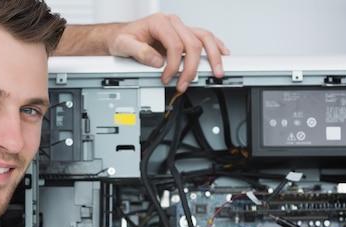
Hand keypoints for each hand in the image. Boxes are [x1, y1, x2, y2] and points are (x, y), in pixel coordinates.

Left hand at [107, 13, 229, 91]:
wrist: (122, 36)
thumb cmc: (123, 39)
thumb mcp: (123, 45)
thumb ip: (139, 52)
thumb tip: (158, 61)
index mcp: (159, 22)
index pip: (176, 45)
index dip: (174, 65)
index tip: (167, 78)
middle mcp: (172, 23)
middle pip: (193, 44)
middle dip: (191, 68)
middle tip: (184, 84)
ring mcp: (180, 28)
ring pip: (204, 38)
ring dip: (212, 57)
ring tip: (216, 72)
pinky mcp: (183, 35)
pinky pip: (204, 37)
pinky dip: (216, 46)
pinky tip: (223, 53)